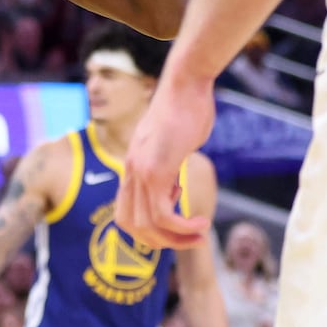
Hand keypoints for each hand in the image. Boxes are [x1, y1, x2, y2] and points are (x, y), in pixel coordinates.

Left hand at [116, 71, 214, 249]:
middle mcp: (130, 171)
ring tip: (200, 234)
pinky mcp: (156, 170)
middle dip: (160, 241)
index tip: (174, 225)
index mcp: (132, 166)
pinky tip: (201, 224)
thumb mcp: (172, 144)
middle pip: (130, 225)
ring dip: (175, 238)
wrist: (185, 85)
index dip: (146, 228)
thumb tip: (174, 182)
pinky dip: (182, 227)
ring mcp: (141, 171)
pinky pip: (162, 214)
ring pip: (146, 224)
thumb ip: (167, 166)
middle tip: (190, 239)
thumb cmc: (185, 109)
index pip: (125, 211)